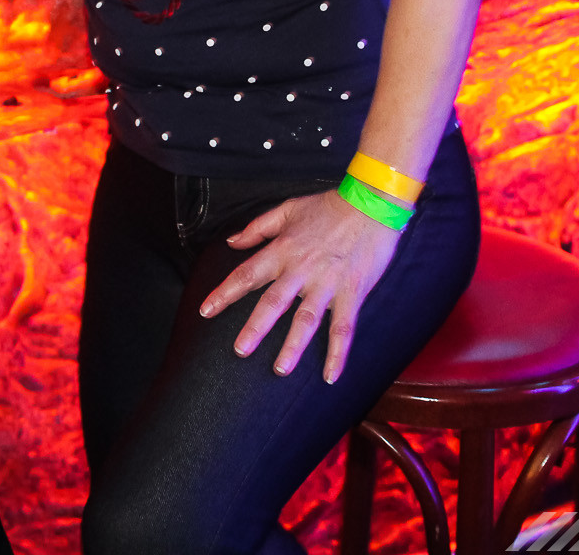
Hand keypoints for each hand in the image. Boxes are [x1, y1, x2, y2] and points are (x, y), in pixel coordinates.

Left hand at [197, 189, 402, 382]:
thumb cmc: (329, 206)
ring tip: (281, 369)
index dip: (224, 293)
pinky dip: (338, 353)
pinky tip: (331, 375)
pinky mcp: (352, 293)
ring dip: (293, 346)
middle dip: (255, 328)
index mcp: (283, 250)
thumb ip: (257, 228)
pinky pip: (343, 328)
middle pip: (273, 302)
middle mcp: (301, 270)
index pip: (246, 275)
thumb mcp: (288, 209)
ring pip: (306, 319)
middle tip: (240, 350)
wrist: (373, 203)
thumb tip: (231, 241)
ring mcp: (327, 284)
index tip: (205, 311)